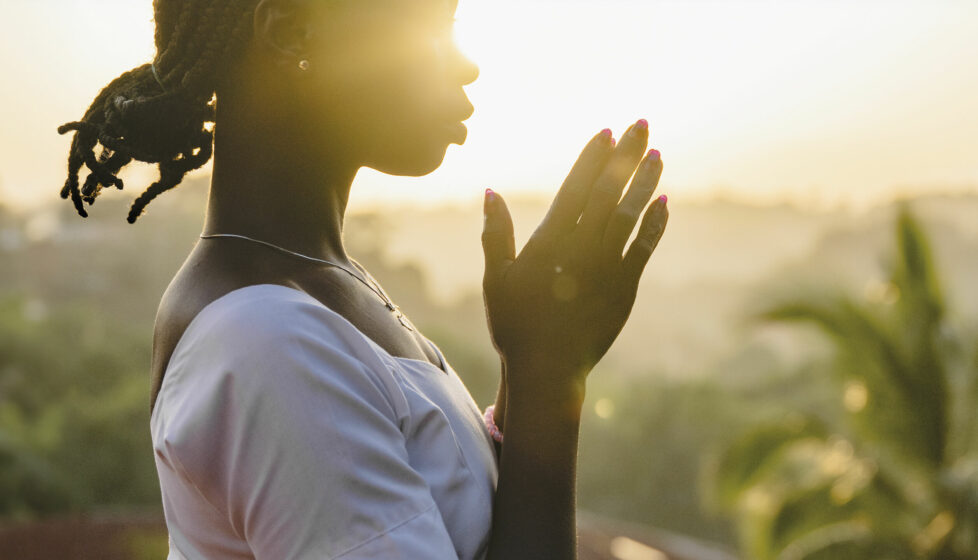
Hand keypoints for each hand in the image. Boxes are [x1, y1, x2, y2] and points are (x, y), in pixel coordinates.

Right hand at [481, 120, 667, 392]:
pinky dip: (655, 224)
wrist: (548, 369)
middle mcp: (583, 247)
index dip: (593, 158)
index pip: (576, 188)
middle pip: (609, 191)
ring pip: (631, 213)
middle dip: (626, 156)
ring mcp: (607, 266)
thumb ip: (496, 233)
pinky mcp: (624, 287)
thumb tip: (490, 192)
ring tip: (657, 153)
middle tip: (641, 124)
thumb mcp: (497, 278)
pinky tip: (665, 201)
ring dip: (645, 181)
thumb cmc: (515, 324)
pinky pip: (644, 248)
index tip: (607, 132)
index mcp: (551, 241)